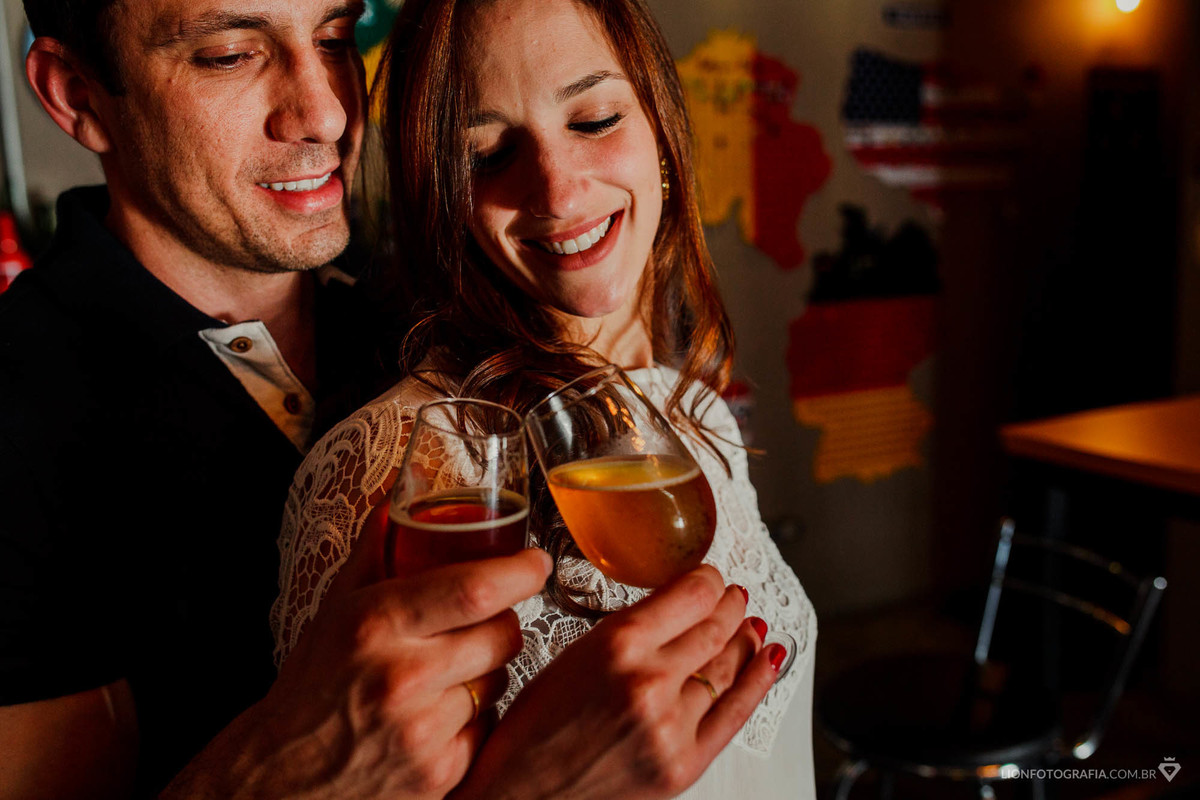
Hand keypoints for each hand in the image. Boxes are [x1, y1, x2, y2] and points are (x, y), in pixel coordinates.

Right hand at [163, 500, 551, 799]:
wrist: (278, 777)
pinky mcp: (440, 773)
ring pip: (501, 680)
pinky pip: (490, 727)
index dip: (520, 571)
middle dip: (502, 623)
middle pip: (503, 633)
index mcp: (375, 623)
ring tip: (445, 676)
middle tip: (480, 624)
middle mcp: (402, 676)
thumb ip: (377, 548)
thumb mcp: (336, 608)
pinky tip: (437, 717)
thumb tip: (400, 492)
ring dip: (487, 672)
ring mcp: (423, 730)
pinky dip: (474, 719)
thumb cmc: (313, 684)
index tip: (535, 562)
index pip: (476, 588)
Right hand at [451, 565, 780, 799]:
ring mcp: (671, 725)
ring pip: (728, 667)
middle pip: (715, 627)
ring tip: (747, 626)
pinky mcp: (683, 764)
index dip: (709, 580)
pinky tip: (767, 661)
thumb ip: (628, 631)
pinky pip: (735, 714)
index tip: (710, 577)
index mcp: (617, 644)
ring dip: (743, 640)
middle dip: (730, 605)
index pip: (692, 595)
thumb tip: (673, 610)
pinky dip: (757, 682)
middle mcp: (649, 681)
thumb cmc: (533, 730)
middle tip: (734, 596)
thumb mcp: (572, 655)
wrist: (521, 795)